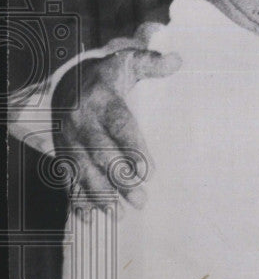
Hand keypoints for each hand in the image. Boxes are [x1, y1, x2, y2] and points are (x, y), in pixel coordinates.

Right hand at [52, 46, 181, 206]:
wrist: (67, 81)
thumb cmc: (108, 76)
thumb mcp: (128, 62)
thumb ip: (152, 63)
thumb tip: (177, 60)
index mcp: (103, 100)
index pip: (119, 125)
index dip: (132, 148)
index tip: (148, 171)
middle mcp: (82, 120)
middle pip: (101, 153)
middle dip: (119, 179)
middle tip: (141, 200)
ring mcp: (69, 138)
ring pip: (82, 170)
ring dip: (100, 195)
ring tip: (118, 215)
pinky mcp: (62, 151)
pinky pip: (66, 177)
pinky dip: (76, 198)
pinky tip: (88, 218)